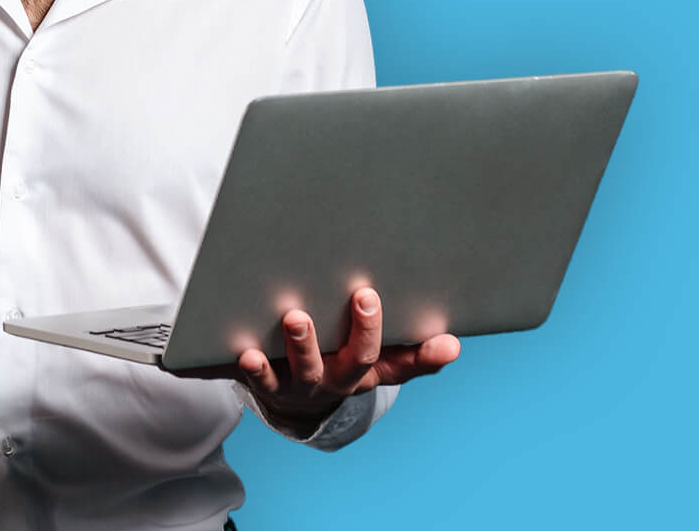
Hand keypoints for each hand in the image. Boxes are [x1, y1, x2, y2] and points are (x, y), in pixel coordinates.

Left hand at [236, 287, 460, 427]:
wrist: (293, 401)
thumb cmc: (339, 362)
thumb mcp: (377, 362)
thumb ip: (413, 352)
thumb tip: (454, 344)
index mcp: (368, 370)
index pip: (404, 362)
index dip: (425, 353)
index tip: (445, 337)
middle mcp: (339, 379)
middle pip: (357, 360)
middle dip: (364, 331)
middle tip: (365, 297)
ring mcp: (302, 384)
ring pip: (306, 369)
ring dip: (304, 344)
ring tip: (297, 318)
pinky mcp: (267, 384)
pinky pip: (260, 379)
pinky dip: (252, 368)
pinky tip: (245, 353)